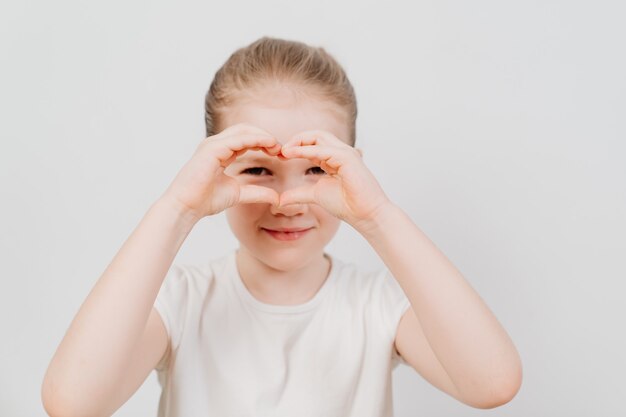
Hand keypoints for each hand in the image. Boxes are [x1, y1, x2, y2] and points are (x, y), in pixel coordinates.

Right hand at [160, 123, 281, 219]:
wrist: (186, 207)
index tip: (279, 154)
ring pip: (243, 130)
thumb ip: (257, 193)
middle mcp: (216, 144)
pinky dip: (255, 139)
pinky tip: (268, 145)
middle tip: (281, 150)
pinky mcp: (212, 149)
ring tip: (277, 147)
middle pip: (246, 129)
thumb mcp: (239, 194)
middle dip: (265, 137)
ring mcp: (212, 144)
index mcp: (221, 152)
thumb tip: (277, 198)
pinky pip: (238, 139)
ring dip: (263, 136)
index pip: (246, 138)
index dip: (264, 143)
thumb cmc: (205, 200)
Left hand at [277, 130, 392, 229]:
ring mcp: (346, 153)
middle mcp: (340, 152)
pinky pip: (324, 149)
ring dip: (299, 141)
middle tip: (281, 151)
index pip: (313, 143)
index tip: (280, 156)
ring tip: (284, 151)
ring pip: (320, 136)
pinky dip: (306, 150)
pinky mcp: (348, 158)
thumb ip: (298, 193)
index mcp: (334, 158)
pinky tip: (292, 154)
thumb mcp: (315, 195)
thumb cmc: (347, 204)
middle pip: (316, 134)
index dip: (295, 146)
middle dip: (297, 139)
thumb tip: (280, 199)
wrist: (365, 215)